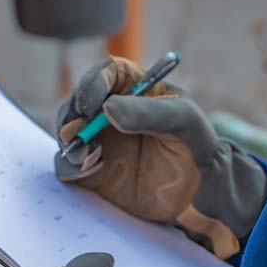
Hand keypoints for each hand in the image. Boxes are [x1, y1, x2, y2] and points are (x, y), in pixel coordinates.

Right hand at [55, 56, 266, 259]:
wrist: (200, 194)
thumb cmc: (195, 146)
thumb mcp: (182, 122)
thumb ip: (148, 113)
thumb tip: (108, 108)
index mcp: (133, 88)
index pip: (105, 73)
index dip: (93, 82)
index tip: (91, 103)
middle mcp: (110, 110)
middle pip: (77, 100)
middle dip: (72, 113)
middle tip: (77, 131)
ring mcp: (99, 140)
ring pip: (66, 131)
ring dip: (68, 140)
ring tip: (87, 155)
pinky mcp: (92, 170)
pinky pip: (67, 165)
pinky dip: (69, 166)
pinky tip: (88, 172)